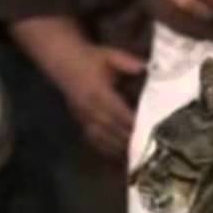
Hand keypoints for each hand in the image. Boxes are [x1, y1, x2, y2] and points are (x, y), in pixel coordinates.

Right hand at [56, 44, 145, 159]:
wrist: (62, 62)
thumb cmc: (90, 59)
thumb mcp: (109, 55)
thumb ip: (128, 62)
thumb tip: (147, 68)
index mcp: (98, 91)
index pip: (118, 110)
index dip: (132, 121)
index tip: (148, 129)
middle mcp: (90, 107)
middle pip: (112, 128)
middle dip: (130, 138)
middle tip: (150, 148)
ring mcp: (83, 117)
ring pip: (103, 138)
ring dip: (120, 147)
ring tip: (138, 156)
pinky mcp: (80, 122)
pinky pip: (93, 140)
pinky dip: (106, 149)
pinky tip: (119, 156)